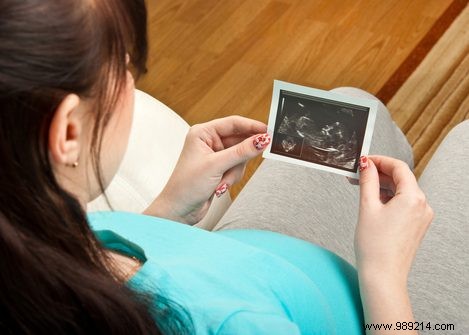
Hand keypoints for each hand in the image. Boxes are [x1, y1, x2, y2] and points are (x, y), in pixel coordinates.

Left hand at [144, 116, 269, 223]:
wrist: (178, 211)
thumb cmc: (186, 186)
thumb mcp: (216, 166)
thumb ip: (241, 152)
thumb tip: (262, 140)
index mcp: (202, 133)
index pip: (233, 123)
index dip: (251, 126)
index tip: (268, 131)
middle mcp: (208, 142)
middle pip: (239, 141)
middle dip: (240, 158)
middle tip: (248, 162)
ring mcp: (214, 156)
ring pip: (240, 157)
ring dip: (234, 172)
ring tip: (222, 183)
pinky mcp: (219, 169)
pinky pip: (236, 168)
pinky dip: (231, 178)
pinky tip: (219, 187)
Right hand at [355, 155, 432, 284]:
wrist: (383, 275)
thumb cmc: (375, 247)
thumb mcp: (367, 207)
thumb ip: (368, 181)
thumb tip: (366, 165)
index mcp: (413, 198)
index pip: (399, 168)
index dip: (380, 160)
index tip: (364, 160)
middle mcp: (422, 206)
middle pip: (401, 178)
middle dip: (379, 173)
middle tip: (358, 173)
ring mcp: (421, 216)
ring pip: (402, 191)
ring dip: (383, 185)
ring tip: (362, 187)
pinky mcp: (416, 225)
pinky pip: (404, 203)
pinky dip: (389, 198)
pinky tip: (373, 200)